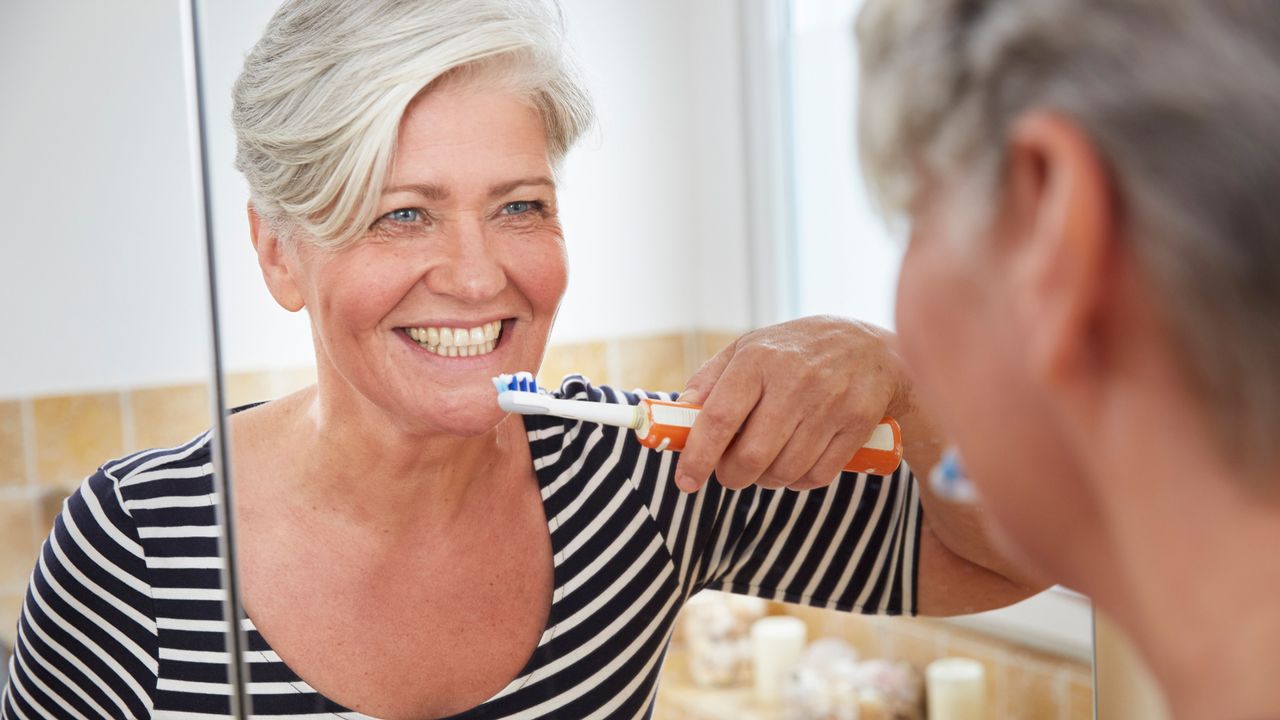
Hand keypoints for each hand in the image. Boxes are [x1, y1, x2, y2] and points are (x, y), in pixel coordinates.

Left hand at [674, 316, 908, 492]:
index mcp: (758, 359)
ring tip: (765, 463)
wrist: (870, 348)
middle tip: (730, 473)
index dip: (698, 456)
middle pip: (751, 456)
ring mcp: (830, 403)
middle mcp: (794, 380)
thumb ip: (709, 381)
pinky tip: (797, 463)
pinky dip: (799, 481)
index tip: (686, 480)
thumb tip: (679, 419)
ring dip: (766, 480)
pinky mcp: (858, 423)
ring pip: (784, 471)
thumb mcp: (749, 349)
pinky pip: (818, 476)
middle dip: (733, 476)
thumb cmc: (795, 352)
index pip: (719, 418)